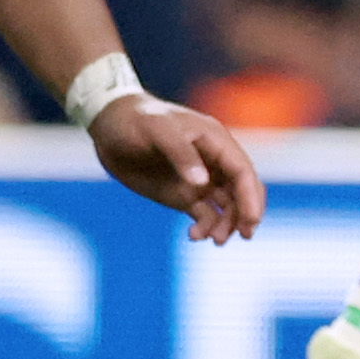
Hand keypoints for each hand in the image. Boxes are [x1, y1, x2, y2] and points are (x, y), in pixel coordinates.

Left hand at [89, 93, 266, 242]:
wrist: (109, 125)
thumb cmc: (136, 120)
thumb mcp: (158, 130)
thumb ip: (181, 154)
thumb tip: (203, 183)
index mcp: (215, 141)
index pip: (243, 171)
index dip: (251, 197)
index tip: (250, 222)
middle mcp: (213, 162)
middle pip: (242, 191)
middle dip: (246, 214)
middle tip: (242, 236)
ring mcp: (199, 179)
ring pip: (227, 206)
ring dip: (226, 225)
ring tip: (208, 238)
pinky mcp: (184, 194)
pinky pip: (205, 215)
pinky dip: (205, 227)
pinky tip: (193, 235)